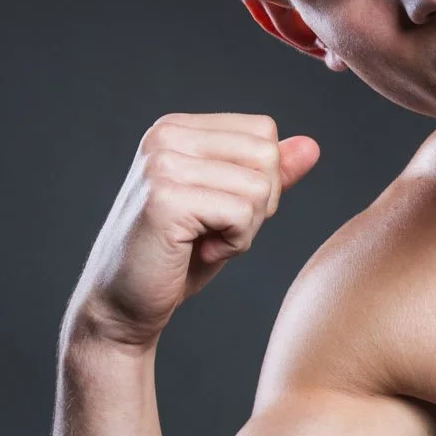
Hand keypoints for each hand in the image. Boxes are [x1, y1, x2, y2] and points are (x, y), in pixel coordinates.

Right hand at [69, 113, 320, 348]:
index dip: (262, 179)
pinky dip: (234, 244)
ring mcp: (162, 164)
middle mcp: (165, 136)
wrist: (124, 306)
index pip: (263, 132)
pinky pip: (243, 213)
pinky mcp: (165, 198)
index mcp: (178, 129)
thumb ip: (270, 175)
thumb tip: (312, 146)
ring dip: (246, 228)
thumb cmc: (178, 258)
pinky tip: (198, 252)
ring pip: (260, 186)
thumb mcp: (233, 209)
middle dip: (259, 204)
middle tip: (215, 230)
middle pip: (266, 155)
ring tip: (204, 242)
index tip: (220, 209)